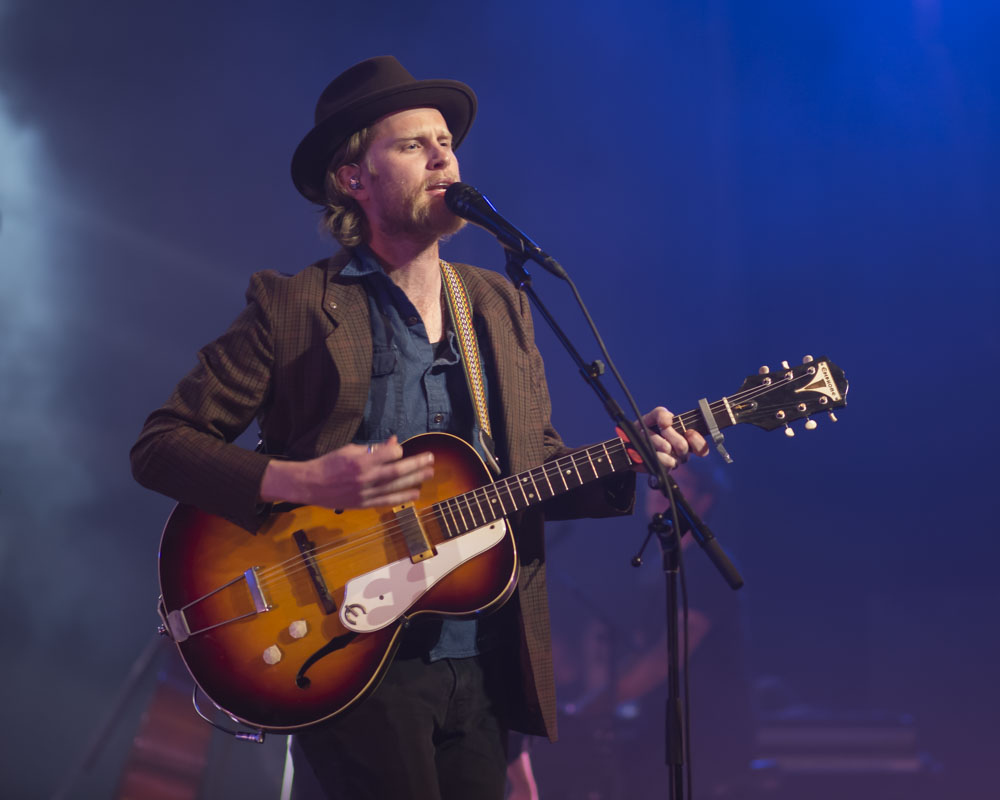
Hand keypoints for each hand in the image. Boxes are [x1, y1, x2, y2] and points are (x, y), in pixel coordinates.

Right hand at [260, 436, 434, 508]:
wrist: (310, 485)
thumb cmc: (329, 464)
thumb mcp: (350, 450)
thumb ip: (373, 448)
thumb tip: (393, 442)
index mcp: (360, 461)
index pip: (389, 454)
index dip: (397, 450)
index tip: (399, 449)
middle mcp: (365, 478)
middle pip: (397, 471)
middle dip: (416, 465)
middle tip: (431, 459)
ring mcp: (365, 493)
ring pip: (395, 487)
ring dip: (414, 480)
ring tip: (429, 473)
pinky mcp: (364, 504)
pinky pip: (387, 501)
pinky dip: (402, 498)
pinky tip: (415, 493)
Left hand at [619, 407, 708, 471]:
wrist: (627, 444)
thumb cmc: (643, 430)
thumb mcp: (651, 418)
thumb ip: (661, 413)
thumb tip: (668, 419)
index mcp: (683, 440)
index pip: (700, 447)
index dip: (697, 441)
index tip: (689, 433)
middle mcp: (679, 453)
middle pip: (683, 447)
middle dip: (669, 434)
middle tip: (661, 429)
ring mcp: (670, 462)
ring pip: (670, 452)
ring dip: (656, 441)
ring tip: (648, 437)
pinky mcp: (660, 470)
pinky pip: (663, 463)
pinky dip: (656, 454)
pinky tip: (650, 450)